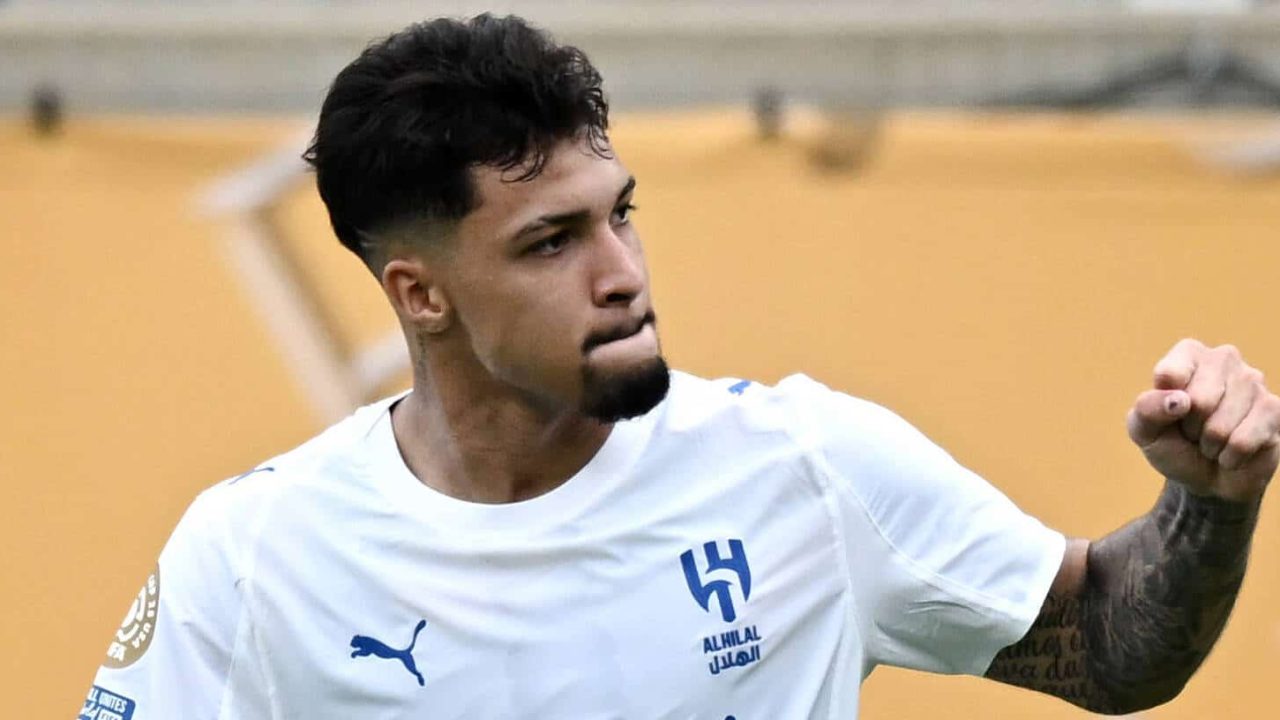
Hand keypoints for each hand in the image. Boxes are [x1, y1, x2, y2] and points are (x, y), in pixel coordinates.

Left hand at [1127, 339, 1279, 502]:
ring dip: (1210, 444)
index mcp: (1189, 353)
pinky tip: (1231, 451)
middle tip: (1193, 431)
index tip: (1169, 413)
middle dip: (1191, 427)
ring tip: (1212, 440)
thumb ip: (1147, 409)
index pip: (1170, 375)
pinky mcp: (1274, 409)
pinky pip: (1243, 441)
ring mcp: (1254, 382)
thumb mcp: (1144, 429)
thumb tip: (1179, 400)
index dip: (1164, 406)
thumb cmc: (1173, 444)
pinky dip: (1230, 456)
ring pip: (1221, 424)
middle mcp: (1225, 358)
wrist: (1206, 476)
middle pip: (1199, 400)